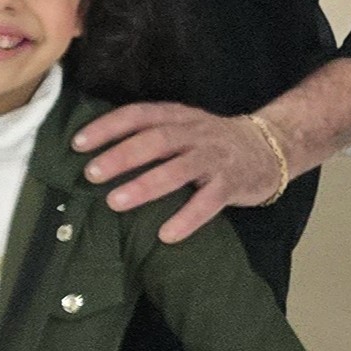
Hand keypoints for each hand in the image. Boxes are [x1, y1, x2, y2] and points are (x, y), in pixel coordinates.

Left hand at [74, 100, 290, 245]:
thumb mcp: (182, 128)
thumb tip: (94, 155)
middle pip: (156, 141)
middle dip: (121, 156)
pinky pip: (209, 202)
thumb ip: (148, 135)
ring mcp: (215, 158)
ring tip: (115, 202)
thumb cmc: (211, 142)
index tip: (78, 143)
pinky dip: (187, 218)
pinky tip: (166, 235)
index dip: (108, 127)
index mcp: (177, 117)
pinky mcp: (232, 183)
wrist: (272, 146)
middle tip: (91, 173)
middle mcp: (195, 134)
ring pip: (178, 169)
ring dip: (145, 186)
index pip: (138, 115)